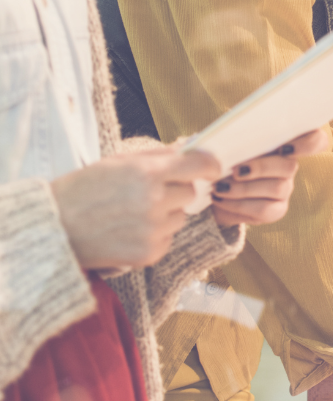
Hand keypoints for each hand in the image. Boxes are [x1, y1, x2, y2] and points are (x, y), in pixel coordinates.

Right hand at [51, 148, 221, 269]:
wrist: (51, 229)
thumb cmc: (84, 189)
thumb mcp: (119, 161)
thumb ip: (160, 155)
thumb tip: (194, 146)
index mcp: (148, 172)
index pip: (200, 165)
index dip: (210, 165)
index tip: (213, 168)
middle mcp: (154, 201)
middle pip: (190, 192)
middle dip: (176, 190)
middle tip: (147, 193)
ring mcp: (152, 229)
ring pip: (180, 216)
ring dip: (165, 214)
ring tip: (131, 214)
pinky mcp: (148, 254)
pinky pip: (168, 239)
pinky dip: (155, 236)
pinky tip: (128, 232)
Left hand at [209, 128, 330, 226]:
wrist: (210, 186)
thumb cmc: (222, 155)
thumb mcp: (228, 138)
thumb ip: (237, 130)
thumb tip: (231, 126)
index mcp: (284, 142)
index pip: (315, 140)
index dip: (309, 143)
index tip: (285, 148)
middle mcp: (289, 165)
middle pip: (290, 166)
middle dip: (261, 168)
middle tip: (235, 170)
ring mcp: (285, 188)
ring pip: (276, 188)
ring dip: (243, 188)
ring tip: (219, 186)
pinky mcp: (276, 210)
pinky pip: (264, 210)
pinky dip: (238, 205)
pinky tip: (221, 198)